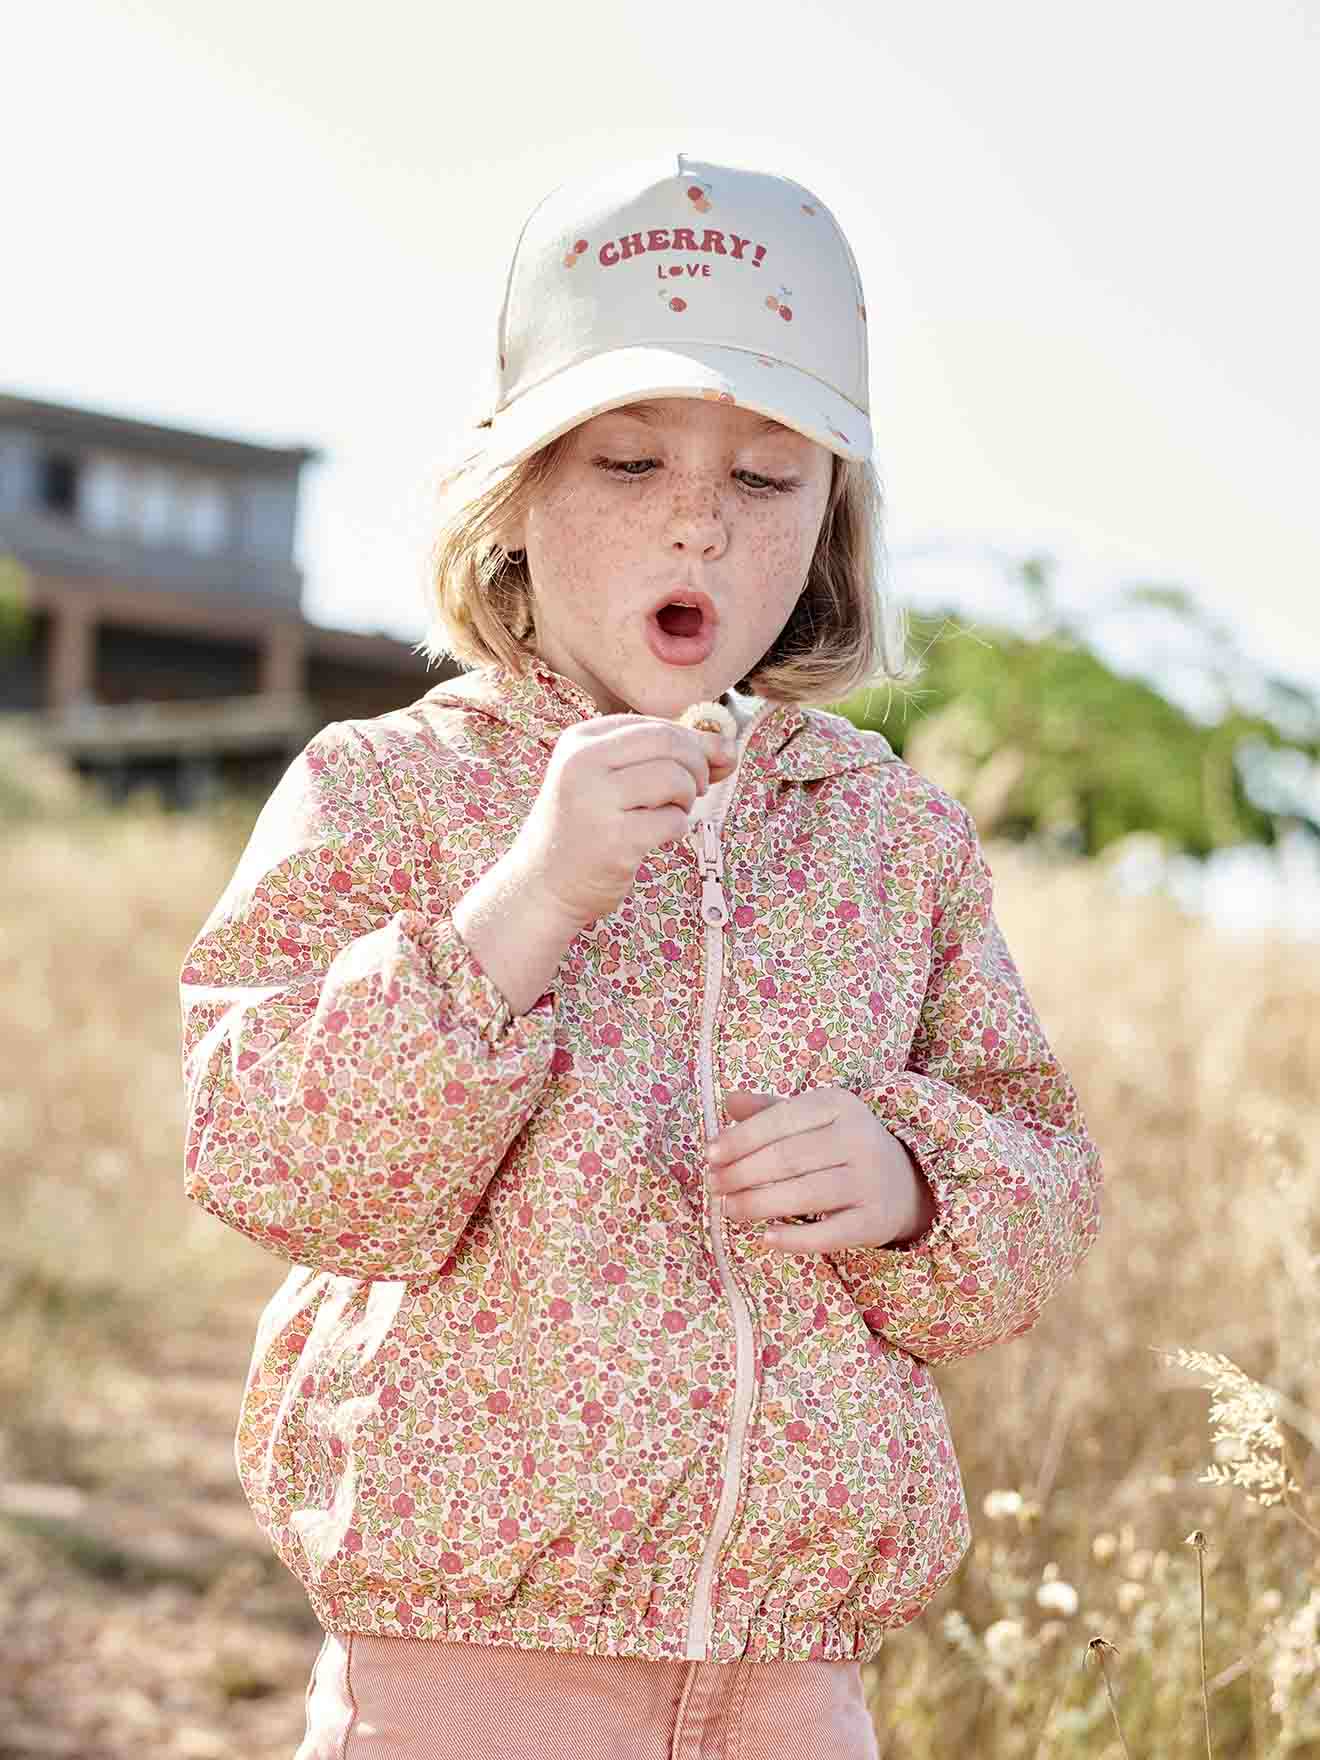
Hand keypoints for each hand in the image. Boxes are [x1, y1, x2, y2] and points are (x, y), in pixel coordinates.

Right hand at [511, 715, 737, 928]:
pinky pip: (673, 822)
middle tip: (692, 792)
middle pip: (668, 742)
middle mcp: (582, 763)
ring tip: (669, 814)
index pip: (654, 725)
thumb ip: (666, 757)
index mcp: (580, 740)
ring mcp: (596, 802)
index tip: (706, 765)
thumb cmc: (585, 827)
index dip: (692, 743)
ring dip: (686, 799)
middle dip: (696, 766)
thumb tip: (729, 748)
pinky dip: (676, 829)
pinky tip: (654, 837)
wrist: (542, 885)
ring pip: (674, 778)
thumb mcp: (612, 779)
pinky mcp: (614, 841)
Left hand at [706, 1086, 937, 1252]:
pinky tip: (765, 1238)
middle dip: (741, 1173)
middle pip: (788, 1158)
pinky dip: (793, 1238)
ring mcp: (869, 1182)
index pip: (780, 1120)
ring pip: (804, 1195)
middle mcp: (859, 1139)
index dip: (740, 1139)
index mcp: (838, 1104)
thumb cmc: (842, 1144)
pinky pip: (828, 1234)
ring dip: (757, 1204)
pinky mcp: (874, 1221)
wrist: (905, 1181)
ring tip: (728, 1209)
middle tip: (712, 1185)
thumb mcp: (813, 1117)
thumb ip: (769, 1110)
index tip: (709, 1155)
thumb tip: (729, 1102)